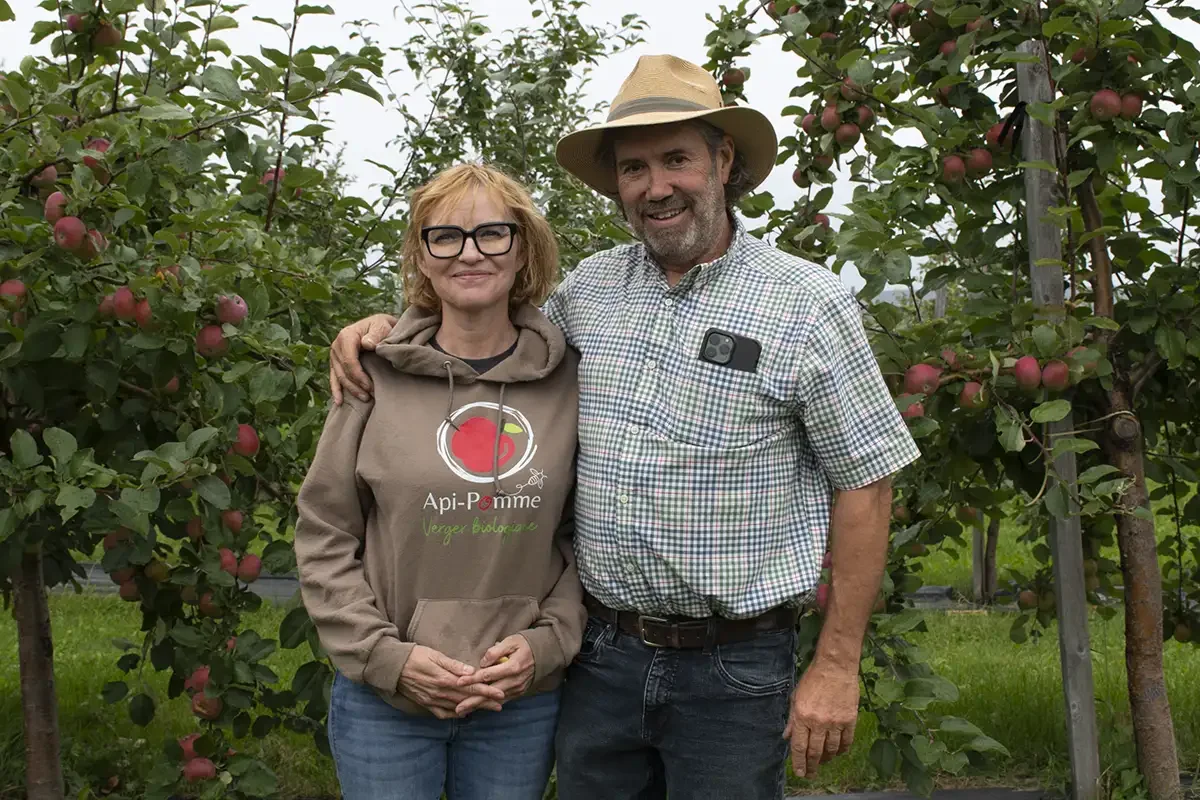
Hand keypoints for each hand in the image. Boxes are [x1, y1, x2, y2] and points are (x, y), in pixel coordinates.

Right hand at [329, 313, 396, 404]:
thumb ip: (375, 334)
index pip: (349, 360)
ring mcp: (335, 355)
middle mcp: (336, 346)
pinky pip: (334, 378)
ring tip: (364, 399)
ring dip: (350, 390)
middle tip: (370, 396)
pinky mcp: (336, 363)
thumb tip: (367, 344)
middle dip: (356, 386)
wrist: (379, 326)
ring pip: (339, 377)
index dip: (358, 376)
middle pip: (343, 371)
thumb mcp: (382, 326)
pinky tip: (339, 402)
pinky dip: (336, 390)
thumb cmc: (382, 327)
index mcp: (346, 336)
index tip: (370, 387)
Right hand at [397, 645, 504, 719]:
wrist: (393, 667)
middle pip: (467, 699)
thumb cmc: (416, 656)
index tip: (500, 694)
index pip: (470, 687)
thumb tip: (471, 671)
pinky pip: (443, 713)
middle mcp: (440, 693)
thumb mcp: (435, 655)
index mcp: (444, 679)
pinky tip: (463, 713)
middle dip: (485, 702)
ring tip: (487, 709)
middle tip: (500, 705)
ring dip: (473, 709)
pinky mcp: (426, 704)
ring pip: (457, 708)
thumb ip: (453, 664)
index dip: (486, 691)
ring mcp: (433, 700)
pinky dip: (455, 714)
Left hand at [452, 635, 534, 714]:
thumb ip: (495, 651)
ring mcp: (517, 688)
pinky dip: (489, 704)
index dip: (473, 679)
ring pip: (495, 699)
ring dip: (479, 705)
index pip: (489, 675)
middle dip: (473, 701)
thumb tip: (482, 662)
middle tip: (458, 708)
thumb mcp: (511, 641)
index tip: (459, 682)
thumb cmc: (524, 644)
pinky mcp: (518, 692)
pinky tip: (477, 707)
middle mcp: (515, 681)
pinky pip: (502, 700)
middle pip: (490, 693)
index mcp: (513, 667)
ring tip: (464, 710)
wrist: (543, 654)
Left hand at [783, 660, 859, 777]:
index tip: (799, 772)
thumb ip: (792, 720)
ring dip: (827, 759)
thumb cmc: (813, 679)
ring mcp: (835, 722)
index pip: (799, 747)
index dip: (798, 763)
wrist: (835, 667)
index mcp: (802, 716)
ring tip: (823, 762)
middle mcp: (818, 722)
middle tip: (810, 774)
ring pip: (831, 749)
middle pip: (815, 752)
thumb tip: (787, 737)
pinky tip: (838, 752)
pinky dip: (842, 750)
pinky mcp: (849, 720)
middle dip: (812, 766)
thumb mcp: (796, 697)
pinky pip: (846, 741)